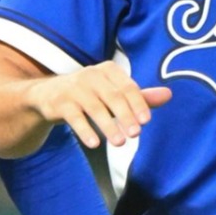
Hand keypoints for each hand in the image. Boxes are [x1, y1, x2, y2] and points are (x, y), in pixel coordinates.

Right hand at [27, 60, 171, 148]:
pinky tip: (94, 143)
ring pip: (94, 107)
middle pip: (113, 96)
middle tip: (135, 134)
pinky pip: (74, 117)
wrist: (46, 96)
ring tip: (119, 143)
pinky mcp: (58, 102)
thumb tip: (169, 95)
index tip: (145, 121)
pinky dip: (85, 130)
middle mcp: (90, 75)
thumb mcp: (113, 94)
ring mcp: (73, 88)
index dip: (138, 104)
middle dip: (125, 116)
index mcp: (108, 70)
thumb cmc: (88, 95)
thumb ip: (139, 97)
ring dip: (108, 126)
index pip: (127, 87)